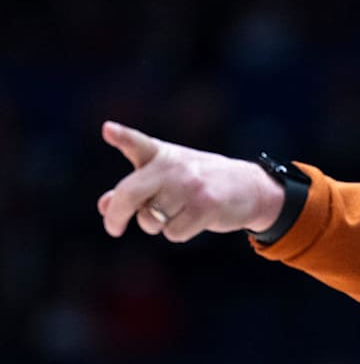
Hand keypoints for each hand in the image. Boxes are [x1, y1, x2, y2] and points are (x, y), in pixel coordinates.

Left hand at [97, 121, 284, 242]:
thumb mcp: (170, 177)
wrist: (252, 187)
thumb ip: (136, 188)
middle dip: (116, 215)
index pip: (139, 144)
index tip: (108, 130)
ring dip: (157, 225)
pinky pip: (173, 233)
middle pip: (129, 194)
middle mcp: (175, 168)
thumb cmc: (204, 182)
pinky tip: (194, 220)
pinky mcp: (205, 207)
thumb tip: (104, 205)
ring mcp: (190, 187)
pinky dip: (178, 233)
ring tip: (176, 213)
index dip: (123, 137)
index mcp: (164, 155)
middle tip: (113, 228)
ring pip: (150, 220)